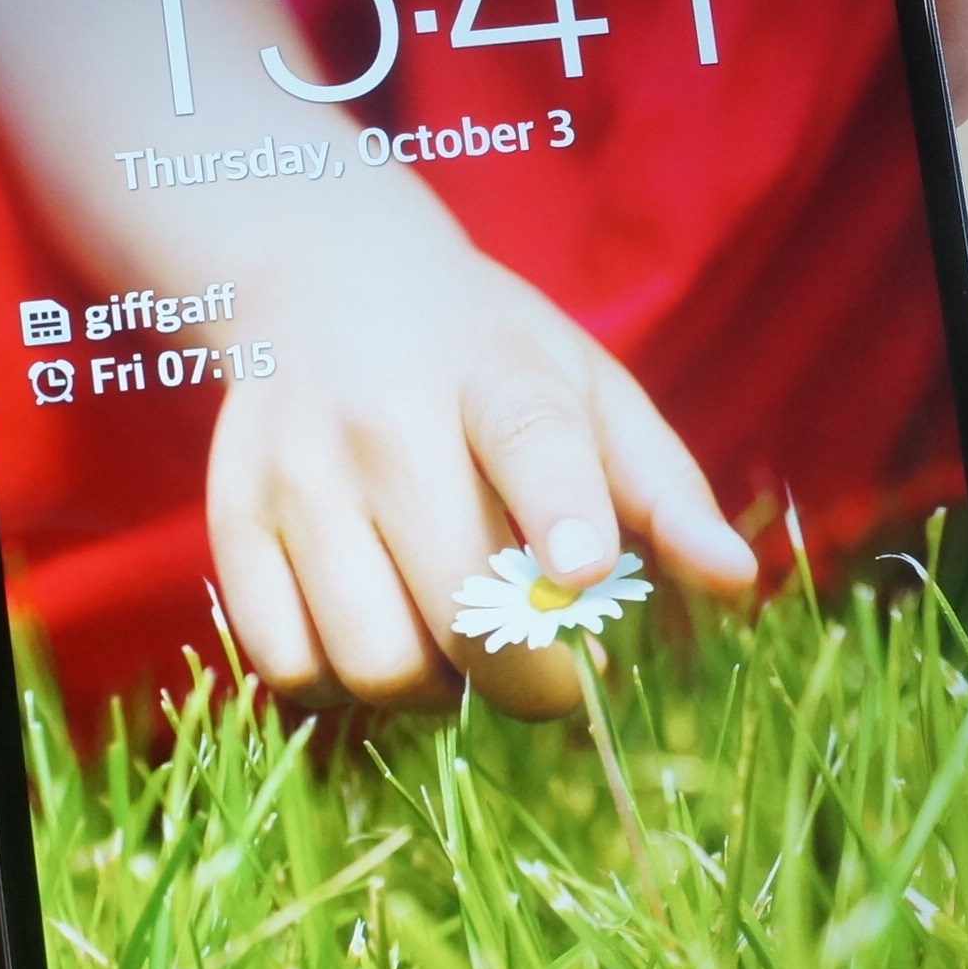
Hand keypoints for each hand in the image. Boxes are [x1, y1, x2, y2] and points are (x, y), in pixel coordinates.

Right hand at [202, 204, 757, 719]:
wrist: (318, 278)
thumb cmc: (481, 354)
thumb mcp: (584, 386)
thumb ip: (662, 487)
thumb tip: (735, 581)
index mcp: (493, 371)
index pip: (528, 436)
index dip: (560, 506)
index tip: (586, 566)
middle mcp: (382, 420)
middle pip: (459, 602)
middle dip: (531, 680)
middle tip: (557, 678)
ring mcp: (296, 474)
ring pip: (373, 660)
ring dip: (434, 690)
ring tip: (456, 646)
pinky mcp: (232, 521)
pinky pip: (289, 666)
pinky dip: (343, 684)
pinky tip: (381, 636)